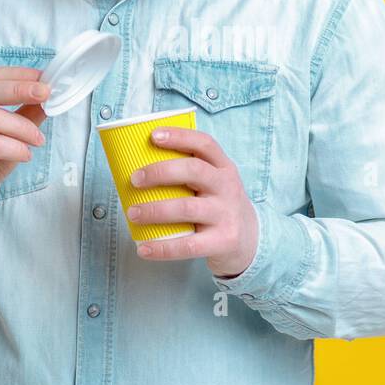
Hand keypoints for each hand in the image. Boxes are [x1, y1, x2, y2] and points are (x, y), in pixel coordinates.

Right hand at [0, 66, 50, 215]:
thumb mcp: (12, 131)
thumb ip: (28, 113)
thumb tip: (50, 96)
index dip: (21, 74)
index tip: (46, 78)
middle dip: (21, 90)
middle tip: (46, 94)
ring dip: (23, 128)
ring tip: (38, 140)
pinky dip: (15, 148)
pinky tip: (25, 155)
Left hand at [125, 124, 258, 278]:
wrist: (250, 240)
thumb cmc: (218, 206)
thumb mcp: (214, 184)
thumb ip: (188, 174)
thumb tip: (137, 167)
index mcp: (223, 168)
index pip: (204, 144)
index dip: (179, 136)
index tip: (153, 136)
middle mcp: (227, 187)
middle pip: (194, 171)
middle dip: (160, 172)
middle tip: (135, 179)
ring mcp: (226, 214)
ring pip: (187, 207)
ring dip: (154, 210)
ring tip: (133, 213)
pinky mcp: (223, 241)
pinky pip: (189, 245)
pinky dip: (162, 248)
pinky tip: (144, 249)